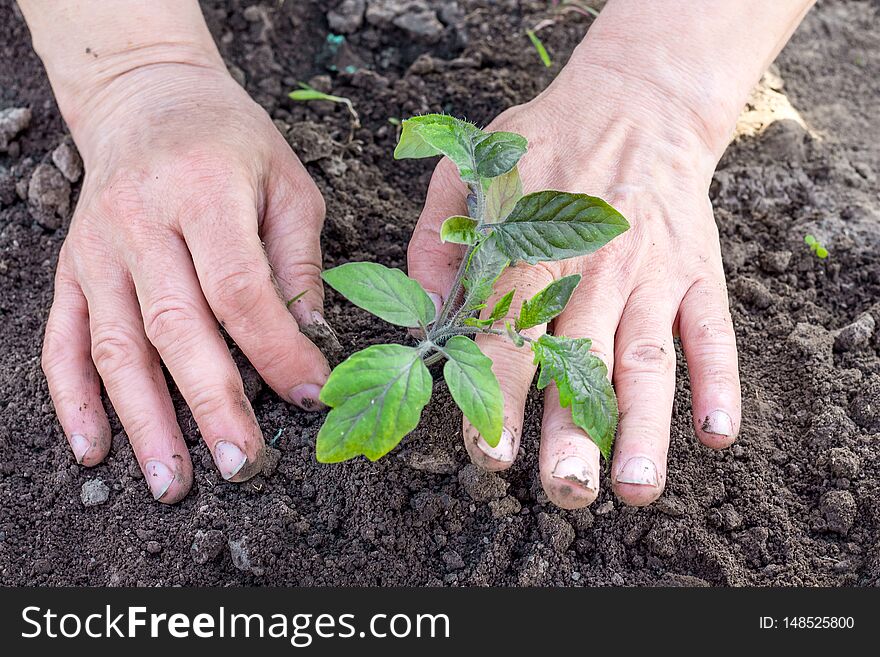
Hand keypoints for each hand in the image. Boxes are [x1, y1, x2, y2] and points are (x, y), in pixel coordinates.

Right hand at [41, 62, 329, 502]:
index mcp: (205, 192)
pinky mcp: (69, 269)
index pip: (240, 289)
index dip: (276, 350)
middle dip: (211, 404)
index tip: (311, 396)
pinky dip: (73, 398)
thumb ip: (297, 261)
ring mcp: (96, 249)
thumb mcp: (287, 183)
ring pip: (116, 346)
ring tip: (171, 483)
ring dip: (144, 421)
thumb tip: (311, 340)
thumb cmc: (231, 141)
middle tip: (243, 465)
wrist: (146, 97)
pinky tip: (93, 448)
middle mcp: (141, 221)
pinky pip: (62, 340)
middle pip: (176, 326)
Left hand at [407, 67, 740, 508]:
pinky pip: (713, 333)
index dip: (500, 399)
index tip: (491, 456)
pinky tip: (716, 436)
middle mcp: (593, 272)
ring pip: (647, 360)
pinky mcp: (698, 273)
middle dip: (573, 432)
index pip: (510, 338)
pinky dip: (719, 383)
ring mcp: (652, 275)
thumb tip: (422, 311)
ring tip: (636, 488)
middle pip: (582, 362)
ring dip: (645, 428)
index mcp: (531, 252)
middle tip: (566, 492)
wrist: (636, 101)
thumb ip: (436, 239)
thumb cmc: (546, 144)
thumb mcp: (471, 171)